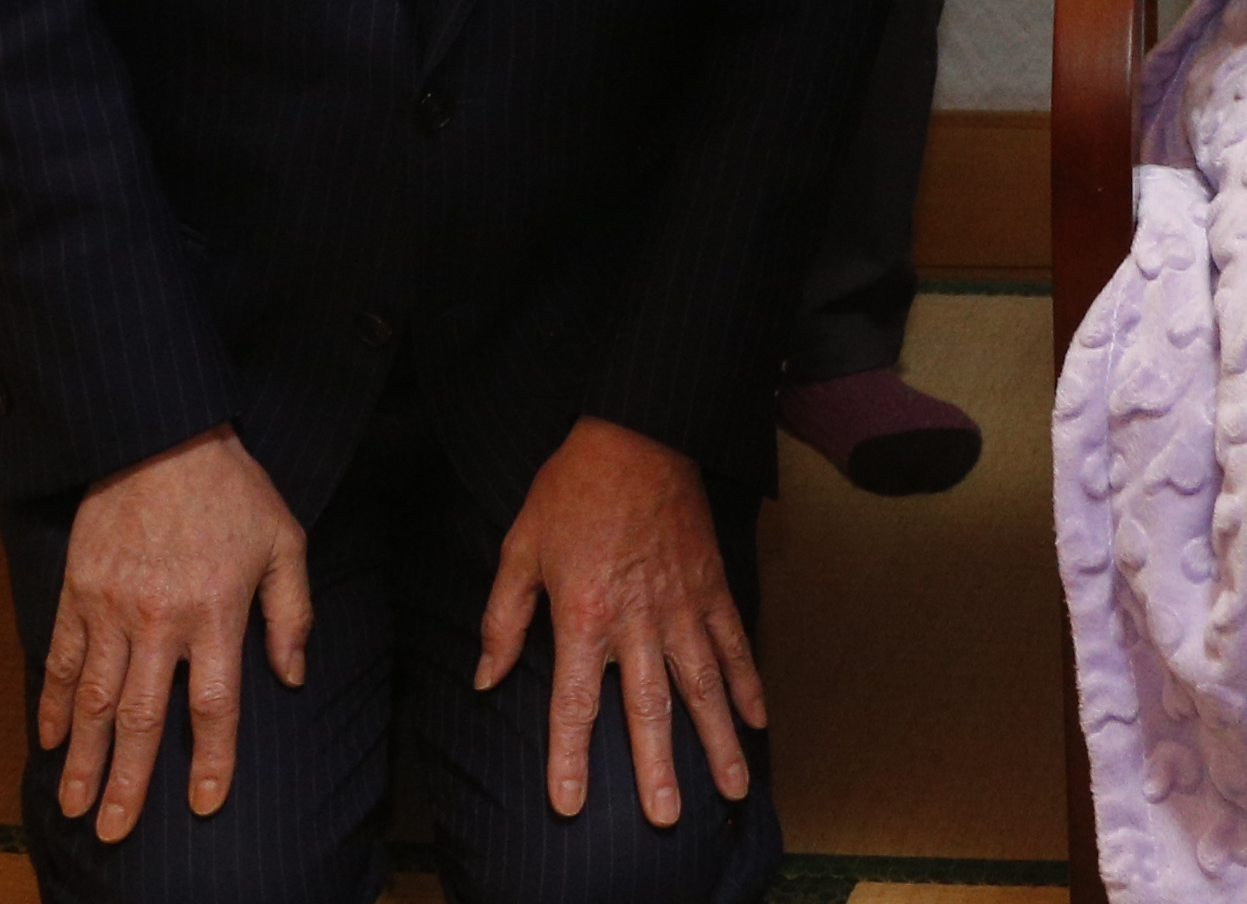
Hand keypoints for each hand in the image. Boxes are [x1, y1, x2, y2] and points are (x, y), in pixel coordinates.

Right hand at [38, 428, 308, 843]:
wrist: (162, 434)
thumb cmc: (232, 489)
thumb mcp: (284, 540)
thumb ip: (291, 612)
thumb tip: (293, 676)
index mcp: (216, 612)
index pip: (214, 705)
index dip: (212, 759)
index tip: (204, 805)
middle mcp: (159, 620)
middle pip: (143, 718)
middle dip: (129, 781)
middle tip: (113, 831)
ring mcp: (110, 608)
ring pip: (93, 699)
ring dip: (84, 758)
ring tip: (73, 805)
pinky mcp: (77, 591)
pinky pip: (60, 658)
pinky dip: (50, 704)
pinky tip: (47, 743)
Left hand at [477, 417, 759, 824]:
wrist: (638, 429)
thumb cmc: (572, 488)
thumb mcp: (520, 547)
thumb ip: (504, 618)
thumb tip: (487, 679)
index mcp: (584, 615)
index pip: (574, 703)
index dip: (569, 758)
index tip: (570, 804)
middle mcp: (637, 621)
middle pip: (649, 708)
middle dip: (657, 768)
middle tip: (668, 817)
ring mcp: (682, 604)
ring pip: (703, 684)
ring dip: (717, 739)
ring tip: (732, 786)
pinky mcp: (712, 583)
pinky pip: (734, 641)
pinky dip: (748, 682)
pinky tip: (758, 719)